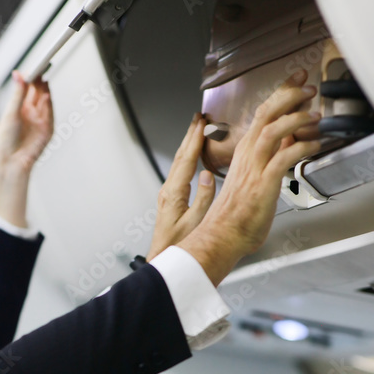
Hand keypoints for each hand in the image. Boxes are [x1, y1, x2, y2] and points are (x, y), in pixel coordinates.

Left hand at [0, 70, 53, 227]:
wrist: (10, 162)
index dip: (32, 77)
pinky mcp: (47, 130)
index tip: (34, 67)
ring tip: (43, 77)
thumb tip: (18, 74)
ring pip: (45, 101)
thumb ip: (18, 94)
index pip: (28, 89)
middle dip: (40, 80)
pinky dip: (49, 103)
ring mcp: (40, 121)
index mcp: (19, 108)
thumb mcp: (11, 113)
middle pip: (38, 92)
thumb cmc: (5, 141)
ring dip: (45, 89)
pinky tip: (47, 94)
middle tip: (41, 67)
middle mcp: (30, 113)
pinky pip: (50, 113)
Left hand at [146, 113, 215, 259]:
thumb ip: (204, 198)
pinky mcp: (171, 197)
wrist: (164, 255)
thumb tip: (208, 176)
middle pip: (181, 156)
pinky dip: (188, 156)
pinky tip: (192, 154)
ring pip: (179, 161)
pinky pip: (180, 170)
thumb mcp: (196, 221)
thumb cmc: (180, 244)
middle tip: (198, 118)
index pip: (187, 160)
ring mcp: (169, 193)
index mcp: (175, 193)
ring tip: (196, 129)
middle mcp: (169, 190)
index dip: (194, 140)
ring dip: (188, 143)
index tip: (201, 123)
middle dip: (190, 135)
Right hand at [179, 70, 322, 284]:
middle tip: (308, 86)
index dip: (280, 94)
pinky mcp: (263, 183)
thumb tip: (289, 143)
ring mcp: (254, 168)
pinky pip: (284, 157)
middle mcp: (247, 155)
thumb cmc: (236, 215)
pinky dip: (302, 147)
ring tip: (314, 113)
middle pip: (266, 113)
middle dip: (289, 95)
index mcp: (244, 152)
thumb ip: (271, 159)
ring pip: (273, 130)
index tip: (297, 81)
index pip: (262, 114)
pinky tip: (315, 145)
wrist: (222, 236)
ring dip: (296, 118)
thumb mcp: (254, 179)